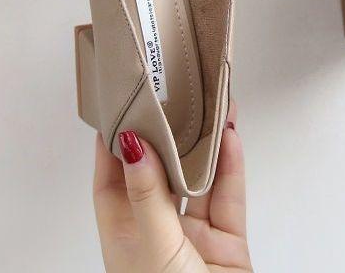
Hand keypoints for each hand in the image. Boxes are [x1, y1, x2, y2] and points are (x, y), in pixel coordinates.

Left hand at [93, 103, 251, 271]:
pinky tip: (229, 137)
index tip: (121, 106)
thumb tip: (133, 146)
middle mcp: (157, 233)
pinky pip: (228, 196)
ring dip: (205, 145)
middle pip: (160, 174)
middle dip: (168, 136)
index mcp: (125, 237)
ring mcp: (194, 237)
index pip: (112, 181)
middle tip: (172, 97)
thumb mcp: (152, 247)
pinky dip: (231, 167)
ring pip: (199, 180)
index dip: (115, 145)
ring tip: (211, 107)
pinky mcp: (228, 242)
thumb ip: (147, 195)